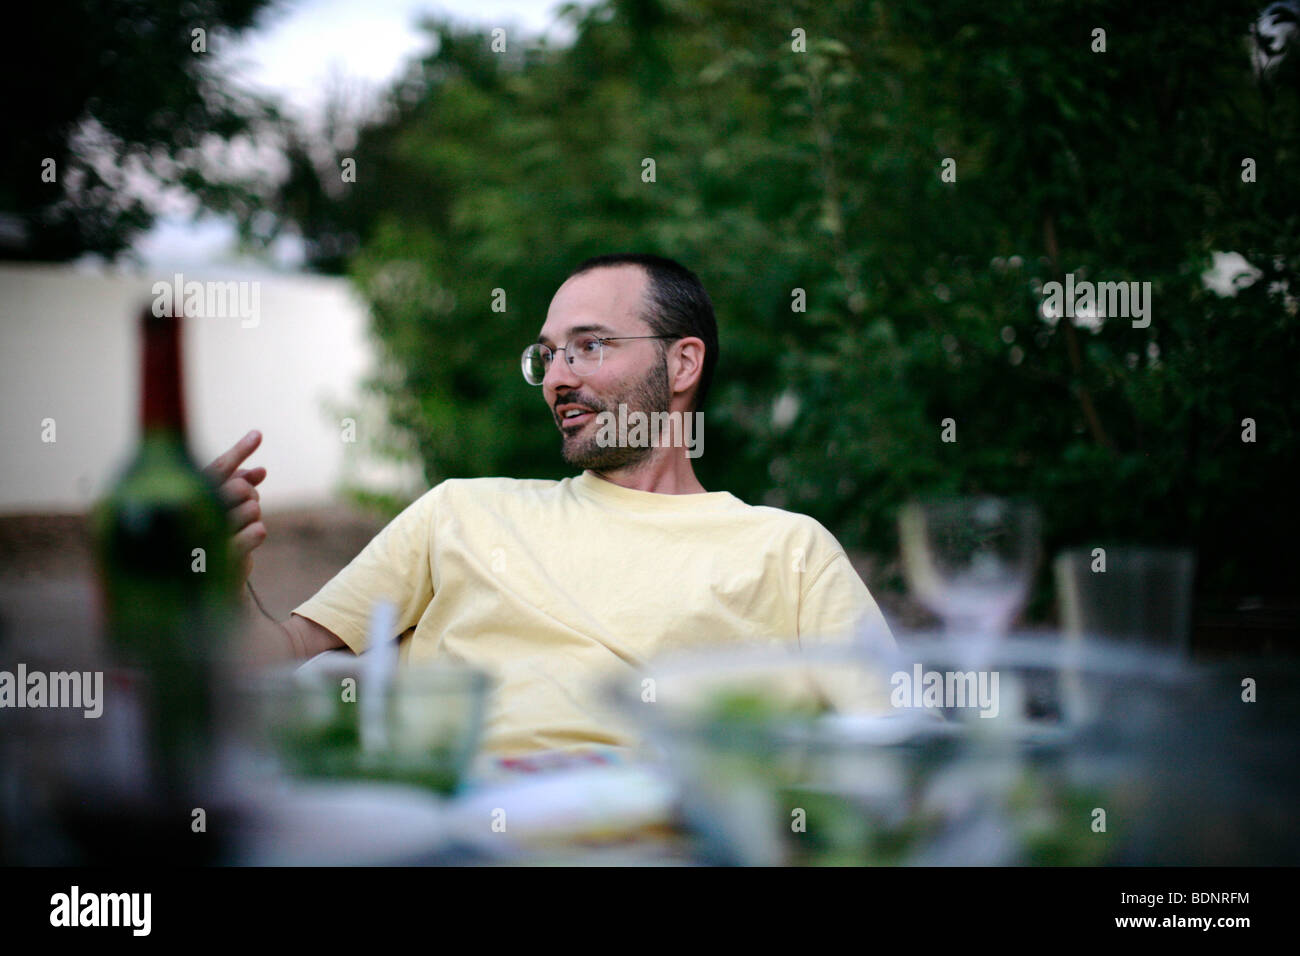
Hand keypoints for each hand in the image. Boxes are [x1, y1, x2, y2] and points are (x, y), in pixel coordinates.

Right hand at [203, 430, 267, 586]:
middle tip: (249, 501)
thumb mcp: (223, 509)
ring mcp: (206, 538)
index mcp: (187, 498)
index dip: (238, 452)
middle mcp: (191, 515)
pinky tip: (254, 535)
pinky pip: (257, 531)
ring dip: (255, 514)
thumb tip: (260, 471)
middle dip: (250, 492)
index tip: (258, 434)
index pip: (216, 470)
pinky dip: (259, 532)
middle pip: (238, 487)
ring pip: (251, 508)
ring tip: (244, 524)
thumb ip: (237, 486)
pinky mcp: (223, 560)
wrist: (206, 585)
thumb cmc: (213, 540)